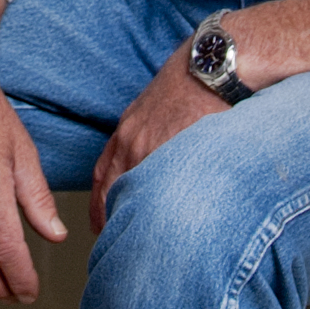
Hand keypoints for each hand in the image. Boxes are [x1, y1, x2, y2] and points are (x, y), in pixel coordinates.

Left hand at [89, 36, 232, 236]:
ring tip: (141, 244)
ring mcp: (155, 149)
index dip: (99, 203)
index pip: (102, 175)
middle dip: (109, 219)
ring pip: (134, 193)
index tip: (101, 223)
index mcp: (127, 131)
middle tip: (113, 243)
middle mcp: (133, 141)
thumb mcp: (154, 106)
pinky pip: (165, 188)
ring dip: (135, 219)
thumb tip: (148, 156)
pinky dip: (162, 210)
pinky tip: (169, 225)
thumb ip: (145, 132)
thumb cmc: (188, 80)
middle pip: (111, 190)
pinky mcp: (178, 153)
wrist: (210, 64)